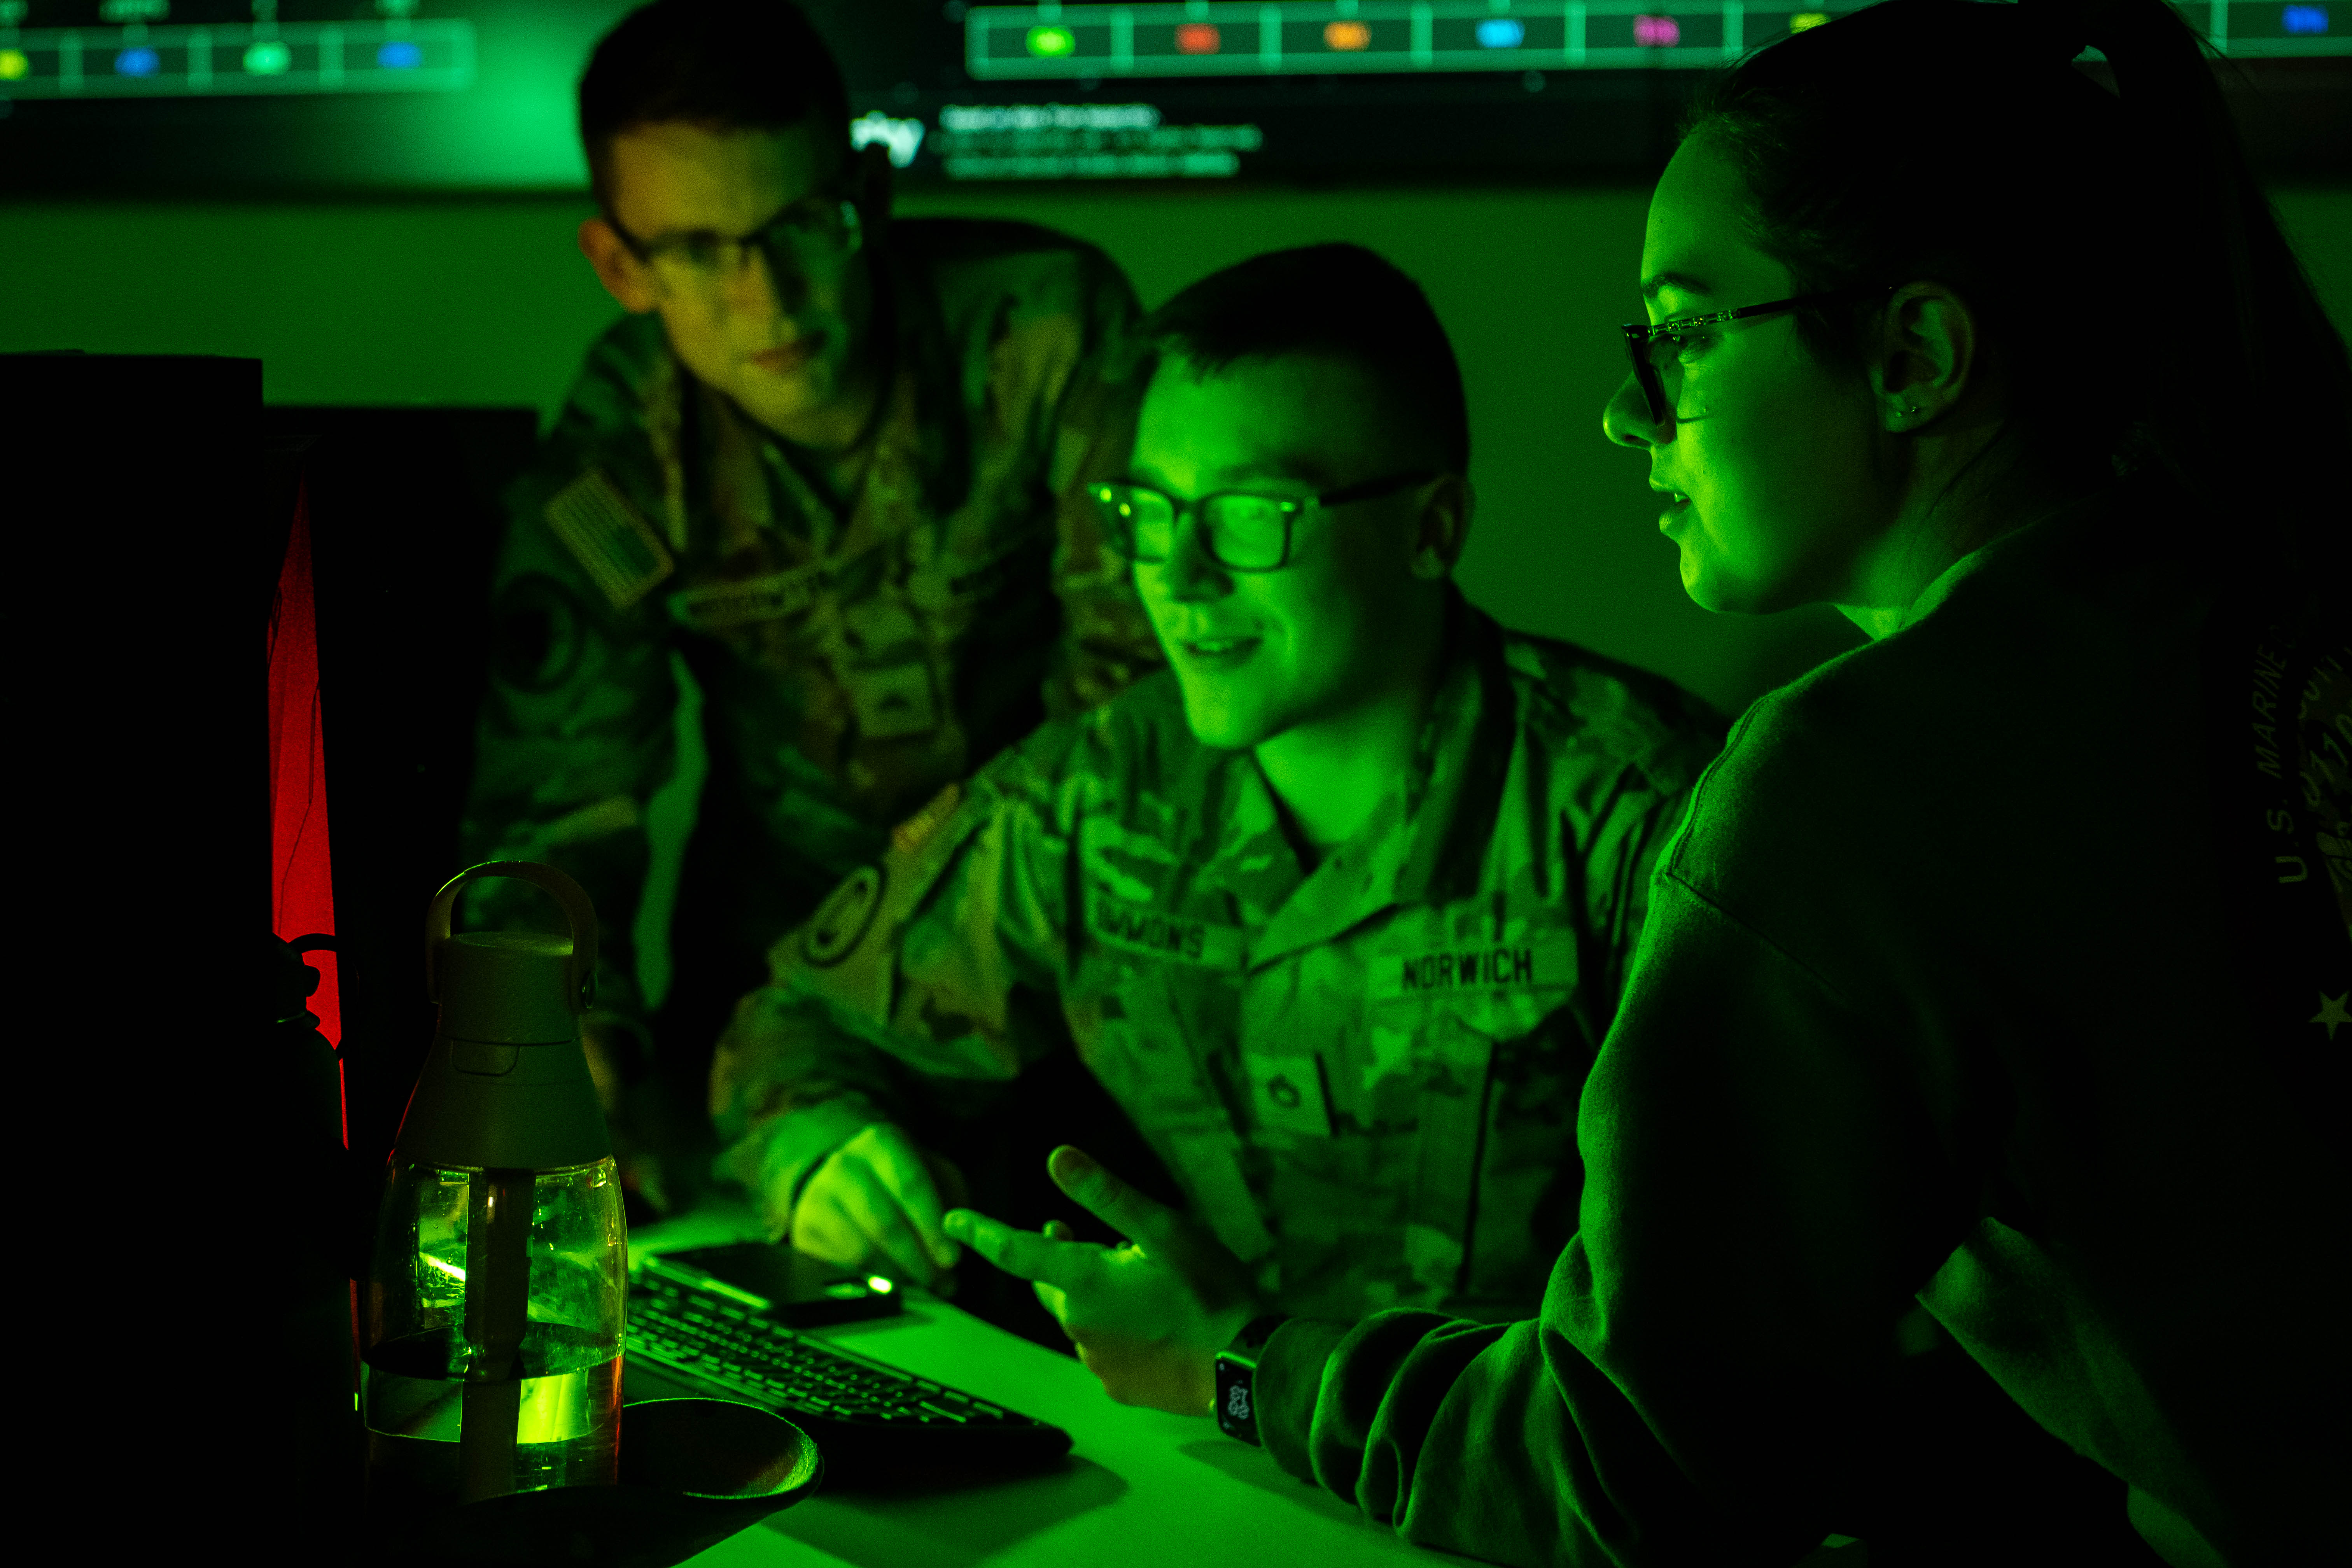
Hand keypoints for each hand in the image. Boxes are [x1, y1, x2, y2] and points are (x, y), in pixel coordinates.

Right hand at [790, 1123, 964, 1287]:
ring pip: (861, 1251)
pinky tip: (894, 1286)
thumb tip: (958, 1234)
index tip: (953, 1260)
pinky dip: (872, 1283)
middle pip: (885, 1223)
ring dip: (899, 1277)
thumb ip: (951, 1197)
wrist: (839, 1171)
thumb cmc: (898, 1175)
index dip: (933, 1227)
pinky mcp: (804, 1230)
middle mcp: (844, 1166)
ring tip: (924, 1288)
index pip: (911, 1186)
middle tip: (944, 1284)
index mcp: (881, 1142)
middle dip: (919, 1261)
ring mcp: (818, 1198)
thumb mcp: (931, 1170)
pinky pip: (841, 1267)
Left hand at [944, 1146, 1262, 1414]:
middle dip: (1053, 1257)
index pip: (1014, 1251)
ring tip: (1137, 1276)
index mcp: (1082, 1282)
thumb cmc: (1207, 1290)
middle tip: (1067, 1230)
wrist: (1245, 1366)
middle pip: (1047, 1284)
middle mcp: (1077, 1324)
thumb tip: (1056, 1157)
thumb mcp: (1162, 1228)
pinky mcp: (1119, 1386)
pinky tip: (1151, 1319)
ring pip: (1079, 1316)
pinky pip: (1103, 1348)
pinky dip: (1115, 1327)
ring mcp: (1096, 1361)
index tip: (951, 1219)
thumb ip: (1105, 1195)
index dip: (979, 1231)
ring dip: (1093, 1293)